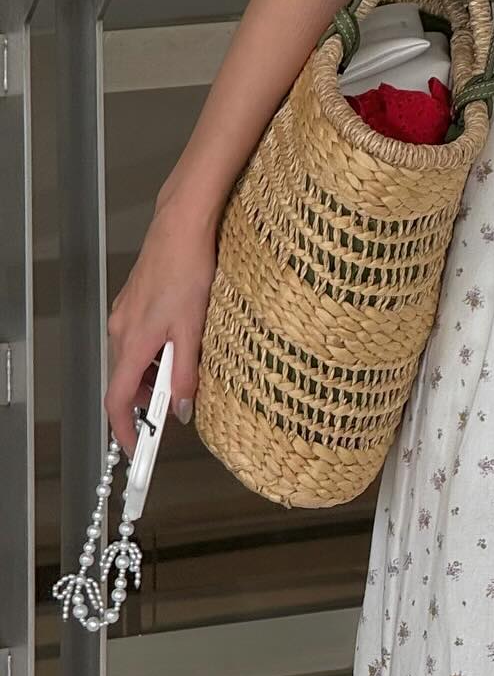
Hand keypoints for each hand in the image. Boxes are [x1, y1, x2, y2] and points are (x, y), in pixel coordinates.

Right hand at [105, 195, 220, 457]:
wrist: (182, 227)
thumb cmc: (188, 270)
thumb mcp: (194, 328)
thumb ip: (188, 373)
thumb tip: (184, 408)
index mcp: (132, 342)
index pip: (118, 399)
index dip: (125, 428)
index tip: (137, 447)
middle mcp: (122, 330)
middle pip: (126, 380)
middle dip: (148, 399)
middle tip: (176, 408)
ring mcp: (126, 314)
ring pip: (134, 359)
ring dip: (155, 373)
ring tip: (187, 370)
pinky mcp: (135, 301)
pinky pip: (140, 338)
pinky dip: (155, 351)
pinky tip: (181, 341)